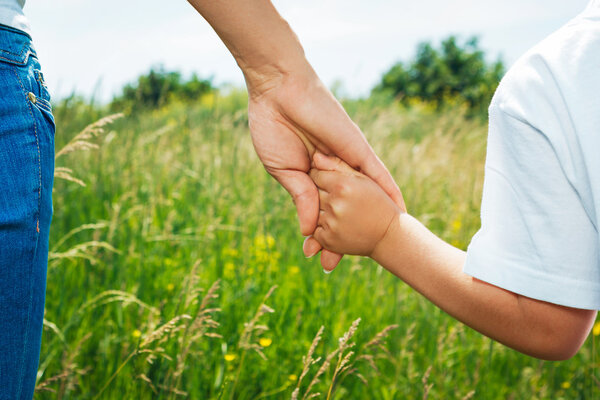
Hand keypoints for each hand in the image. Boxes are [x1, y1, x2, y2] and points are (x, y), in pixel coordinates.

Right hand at [247, 68, 404, 269]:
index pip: (320, 211)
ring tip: (377, 245)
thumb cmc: (273, 128)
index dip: (317, 235)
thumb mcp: (285, 172)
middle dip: (338, 238)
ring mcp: (347, 160)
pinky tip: (400, 209)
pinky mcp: (357, 148)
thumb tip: (310, 230)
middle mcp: (334, 170)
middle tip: (332, 264)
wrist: (278, 92)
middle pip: (343, 209)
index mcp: (313, 175)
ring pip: (362, 196)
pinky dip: (389, 191)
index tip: (315, 257)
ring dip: (367, 220)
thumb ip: (302, 199)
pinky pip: (378, 173)